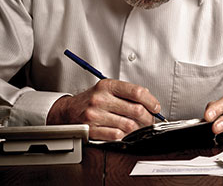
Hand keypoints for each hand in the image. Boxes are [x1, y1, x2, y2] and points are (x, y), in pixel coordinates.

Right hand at [46, 79, 161, 139]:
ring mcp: (95, 115)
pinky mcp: (91, 129)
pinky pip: (116, 135)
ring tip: (138, 128)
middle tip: (150, 120)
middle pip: (136, 110)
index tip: (155, 107)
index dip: (151, 101)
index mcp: (107, 86)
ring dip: (138, 129)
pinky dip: (124, 136)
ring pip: (128, 125)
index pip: (136, 92)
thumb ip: (126, 92)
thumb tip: (149, 99)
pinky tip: (124, 133)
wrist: (67, 112)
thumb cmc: (91, 100)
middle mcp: (101, 99)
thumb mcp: (107, 89)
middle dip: (148, 118)